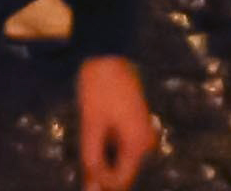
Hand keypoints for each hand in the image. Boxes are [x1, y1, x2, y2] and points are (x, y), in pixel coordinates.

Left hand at [76, 52, 155, 190]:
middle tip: (87, 145)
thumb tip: (92, 190)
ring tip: (91, 133)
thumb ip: (92, 161)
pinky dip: (108, 146)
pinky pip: (123, 147)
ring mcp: (144, 134)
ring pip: (121, 160)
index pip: (119, 182)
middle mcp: (146, 143)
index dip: (98, 180)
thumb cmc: (98, 89)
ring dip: (103, 156)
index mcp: (138, 145)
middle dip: (101, 169)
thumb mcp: (91, 127)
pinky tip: (98, 129)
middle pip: (122, 172)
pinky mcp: (138, 126)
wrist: (109, 54)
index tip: (84, 163)